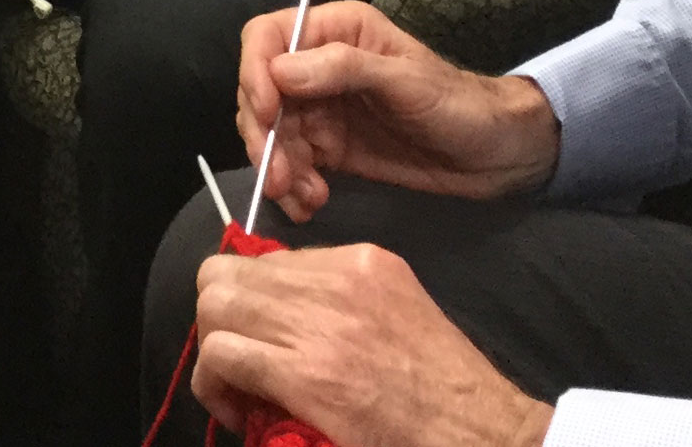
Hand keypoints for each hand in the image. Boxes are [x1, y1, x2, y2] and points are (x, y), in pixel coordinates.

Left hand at [192, 242, 551, 446]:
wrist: (478, 433)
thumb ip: (345, 303)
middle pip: (227, 272)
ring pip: (214, 305)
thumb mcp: (400, 315)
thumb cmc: (444, 391)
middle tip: (237, 362)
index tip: (261, 338)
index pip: (267, 260)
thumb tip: (288, 316)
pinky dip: (213, 383)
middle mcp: (336, 280)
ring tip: (236, 387)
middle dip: (220, 318)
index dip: (250, 301)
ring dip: (213, 348)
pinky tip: (236, 409)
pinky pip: (221, 354)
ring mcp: (318, 323)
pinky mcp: (304, 372)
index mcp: (361, 263)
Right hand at [238, 2, 560, 223]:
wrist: (495, 155)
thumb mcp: (405, 81)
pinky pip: (291, 163)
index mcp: (336, 30)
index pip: (267, 37)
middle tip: (280, 176)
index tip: (268, 114)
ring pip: (271, 134)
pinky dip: (292, 187)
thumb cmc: (458, 105)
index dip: (255, 73)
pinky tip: (311, 204)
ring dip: (277, 168)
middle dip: (264, 135)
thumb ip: (344, 69)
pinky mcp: (329, 148)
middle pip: (260, 92)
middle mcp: (319, 65)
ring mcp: (321, 109)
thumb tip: (279, 72)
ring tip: (305, 196)